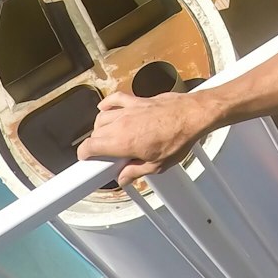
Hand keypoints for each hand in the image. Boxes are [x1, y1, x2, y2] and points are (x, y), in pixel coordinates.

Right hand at [77, 89, 215, 187]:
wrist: (192, 115)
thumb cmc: (178, 139)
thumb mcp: (157, 164)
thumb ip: (136, 172)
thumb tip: (123, 178)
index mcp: (122, 143)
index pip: (89, 146)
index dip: (84, 154)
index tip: (87, 158)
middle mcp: (120, 124)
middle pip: (95, 132)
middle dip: (96, 143)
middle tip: (105, 152)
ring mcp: (127, 110)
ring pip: (102, 117)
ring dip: (101, 127)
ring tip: (108, 135)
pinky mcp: (136, 100)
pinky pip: (115, 98)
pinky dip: (107, 103)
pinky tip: (104, 108)